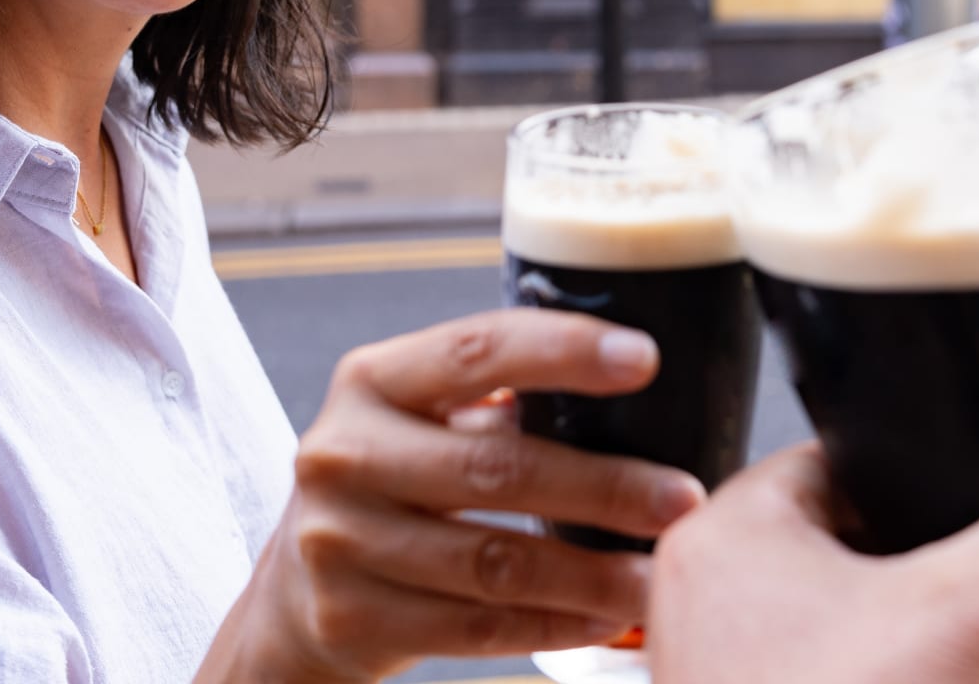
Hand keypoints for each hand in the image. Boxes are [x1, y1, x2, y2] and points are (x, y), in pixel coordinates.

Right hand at [202, 310, 706, 683]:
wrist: (294, 593)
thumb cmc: (392, 483)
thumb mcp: (420, 419)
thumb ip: (501, 399)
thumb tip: (637, 386)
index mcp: (373, 380)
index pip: (476, 350)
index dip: (564, 351)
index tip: (645, 359)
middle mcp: (344, 454)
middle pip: (495, 469)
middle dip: (604, 486)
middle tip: (684, 499)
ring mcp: (340, 542)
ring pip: (494, 563)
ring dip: (592, 574)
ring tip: (661, 576)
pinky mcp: (352, 619)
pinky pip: (477, 629)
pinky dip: (555, 623)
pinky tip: (609, 618)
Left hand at [649, 434, 978, 683]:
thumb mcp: (974, 625)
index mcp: (730, 539)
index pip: (845, 460)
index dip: (932, 471)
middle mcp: (718, 607)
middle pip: (863, 548)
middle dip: (948, 568)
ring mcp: (743, 678)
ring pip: (869, 629)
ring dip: (940, 636)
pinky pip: (864, 679)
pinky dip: (913, 679)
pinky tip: (976, 681)